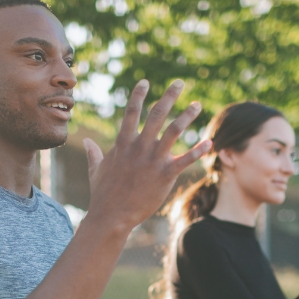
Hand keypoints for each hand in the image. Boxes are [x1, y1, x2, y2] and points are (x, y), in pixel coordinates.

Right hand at [83, 80, 211, 232]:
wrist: (111, 216)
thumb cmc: (103, 194)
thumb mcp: (95, 170)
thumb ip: (94, 153)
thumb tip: (88, 142)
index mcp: (123, 144)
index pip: (131, 112)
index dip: (138, 95)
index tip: (146, 81)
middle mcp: (139, 147)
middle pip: (156, 114)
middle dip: (169, 96)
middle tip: (180, 82)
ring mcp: (153, 160)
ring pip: (173, 131)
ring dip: (187, 116)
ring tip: (197, 105)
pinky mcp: (165, 175)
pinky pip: (185, 160)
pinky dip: (198, 150)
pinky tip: (210, 142)